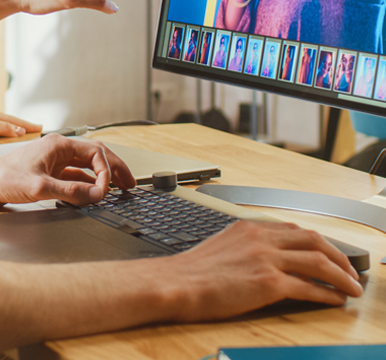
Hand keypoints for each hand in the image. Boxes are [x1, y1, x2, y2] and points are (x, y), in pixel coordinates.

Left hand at [0, 108, 41, 138]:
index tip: (40, 127)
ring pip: (5, 124)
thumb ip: (5, 129)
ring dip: (15, 128)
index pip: (18, 122)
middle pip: (13, 121)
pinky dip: (5, 130)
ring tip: (23, 133)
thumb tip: (21, 130)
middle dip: (24, 125)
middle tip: (35, 129)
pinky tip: (4, 135)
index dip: (29, 125)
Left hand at [0, 134, 136, 205]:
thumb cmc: (3, 178)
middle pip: (95, 156)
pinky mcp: (49, 173)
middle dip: (114, 169)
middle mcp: (58, 150)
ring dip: (103, 177)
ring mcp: (54, 161)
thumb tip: (97, 195)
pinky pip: (75, 177)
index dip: (107, 171)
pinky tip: (94, 195)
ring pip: (86, 166)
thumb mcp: (39, 187)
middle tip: (129, 183)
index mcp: (58, 145)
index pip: (95, 153)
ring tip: (118, 189)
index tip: (109, 190)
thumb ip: (71, 192)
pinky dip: (88, 185)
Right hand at [161, 220, 362, 319]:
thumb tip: (265, 261)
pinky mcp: (267, 283)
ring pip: (318, 262)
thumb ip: (245, 248)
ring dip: (342, 276)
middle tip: (350, 270)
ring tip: (352, 288)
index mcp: (247, 228)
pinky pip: (308, 288)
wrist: (175, 283)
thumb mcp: (221, 248)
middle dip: (338, 256)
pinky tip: (334, 301)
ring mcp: (265, 259)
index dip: (317, 242)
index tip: (328, 253)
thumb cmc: (191, 273)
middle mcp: (259, 238)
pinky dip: (328, 295)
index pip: (293, 229)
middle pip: (313, 239)